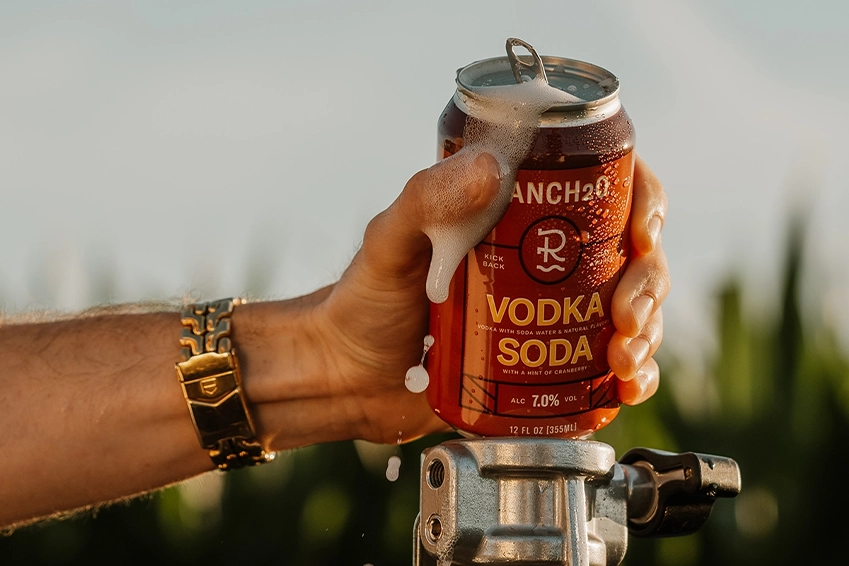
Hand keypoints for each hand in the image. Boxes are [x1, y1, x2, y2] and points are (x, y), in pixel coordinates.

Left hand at [246, 152, 668, 448]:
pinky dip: (631, 375)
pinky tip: (627, 387)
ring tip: (622, 358)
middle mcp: (545, 258)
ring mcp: (552, 313)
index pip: (603, 186)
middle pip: (629, 253)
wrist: (350, 377)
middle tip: (625, 316)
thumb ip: (425, 200)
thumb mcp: (390, 242)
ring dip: (646, 331)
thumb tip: (489, 167)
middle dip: (647, 281)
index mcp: (517, 212)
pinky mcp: (549, 363)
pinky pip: (607, 366)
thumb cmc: (365, 300)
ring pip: (630, 308)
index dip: (641, 201)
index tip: (643, 234)